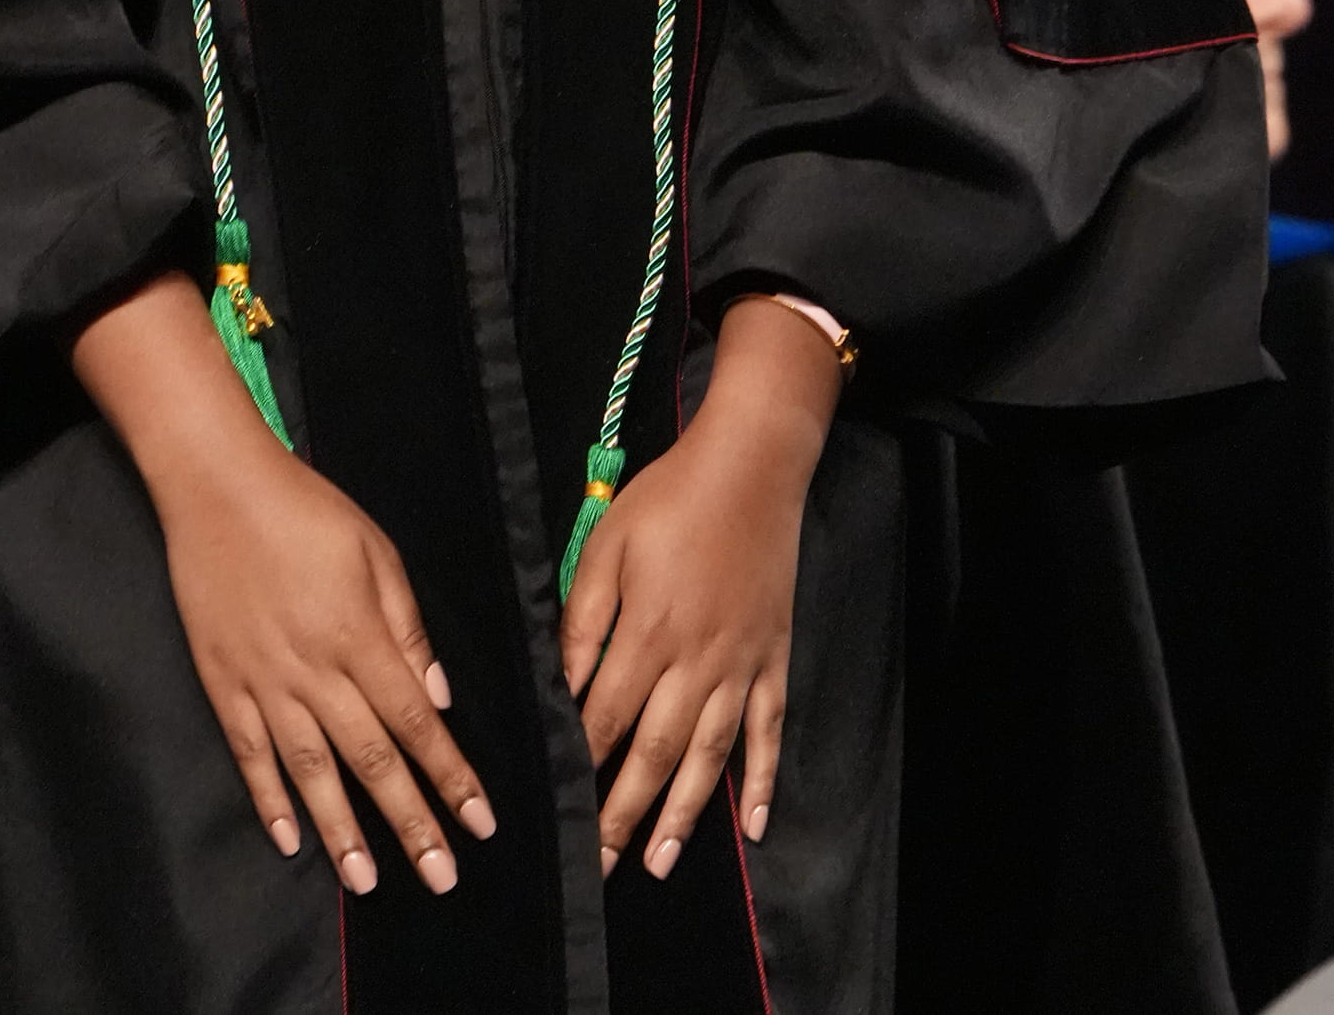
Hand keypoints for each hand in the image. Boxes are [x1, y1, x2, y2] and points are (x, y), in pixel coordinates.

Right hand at [70, 272, 494, 895]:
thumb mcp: (375, 551)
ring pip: (310, 772)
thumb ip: (407, 627)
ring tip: (367, 883)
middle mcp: (315, 672)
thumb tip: (437, 699)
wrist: (217, 487)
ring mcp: (265, 683)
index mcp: (360, 637)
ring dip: (342, 831)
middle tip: (441, 879)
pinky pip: (249, 754)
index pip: (416, 725)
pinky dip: (269, 800)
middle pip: (371, 761)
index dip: (451, 777)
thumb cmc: (306, 510)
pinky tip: (289, 840)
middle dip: (411, 824)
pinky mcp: (223, 683)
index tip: (481, 824)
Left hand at [559, 296, 839, 879]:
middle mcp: (697, 662)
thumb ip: (583, 617)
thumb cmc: (669, 499)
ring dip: (684, 814)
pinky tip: (752, 824)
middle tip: (599, 866)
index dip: (582, 767)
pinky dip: (762, 782)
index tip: (558, 810)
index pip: (606, 718)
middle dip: (624, 815)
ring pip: (708, 756)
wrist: (751, 466)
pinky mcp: (774, 659)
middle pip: (654, 753)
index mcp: (649, 633)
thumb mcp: (608, 543)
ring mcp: (741, 666)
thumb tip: (561, 685)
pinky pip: (769, 732)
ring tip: (660, 864)